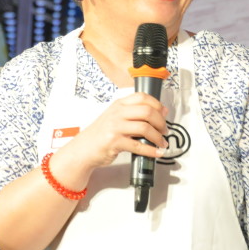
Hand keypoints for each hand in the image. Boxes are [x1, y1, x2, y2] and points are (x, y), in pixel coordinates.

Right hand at [50, 92, 168, 187]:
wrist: (83, 149)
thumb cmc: (100, 134)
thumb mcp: (114, 117)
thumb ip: (132, 113)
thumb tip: (158, 113)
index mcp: (119, 105)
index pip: (142, 97)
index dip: (157, 104)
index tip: (164, 113)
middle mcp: (117, 113)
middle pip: (147, 112)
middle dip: (161, 122)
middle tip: (165, 130)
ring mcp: (115, 127)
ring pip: (145, 128)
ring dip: (158, 137)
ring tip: (162, 143)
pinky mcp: (114, 142)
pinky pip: (139, 146)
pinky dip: (151, 150)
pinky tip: (156, 152)